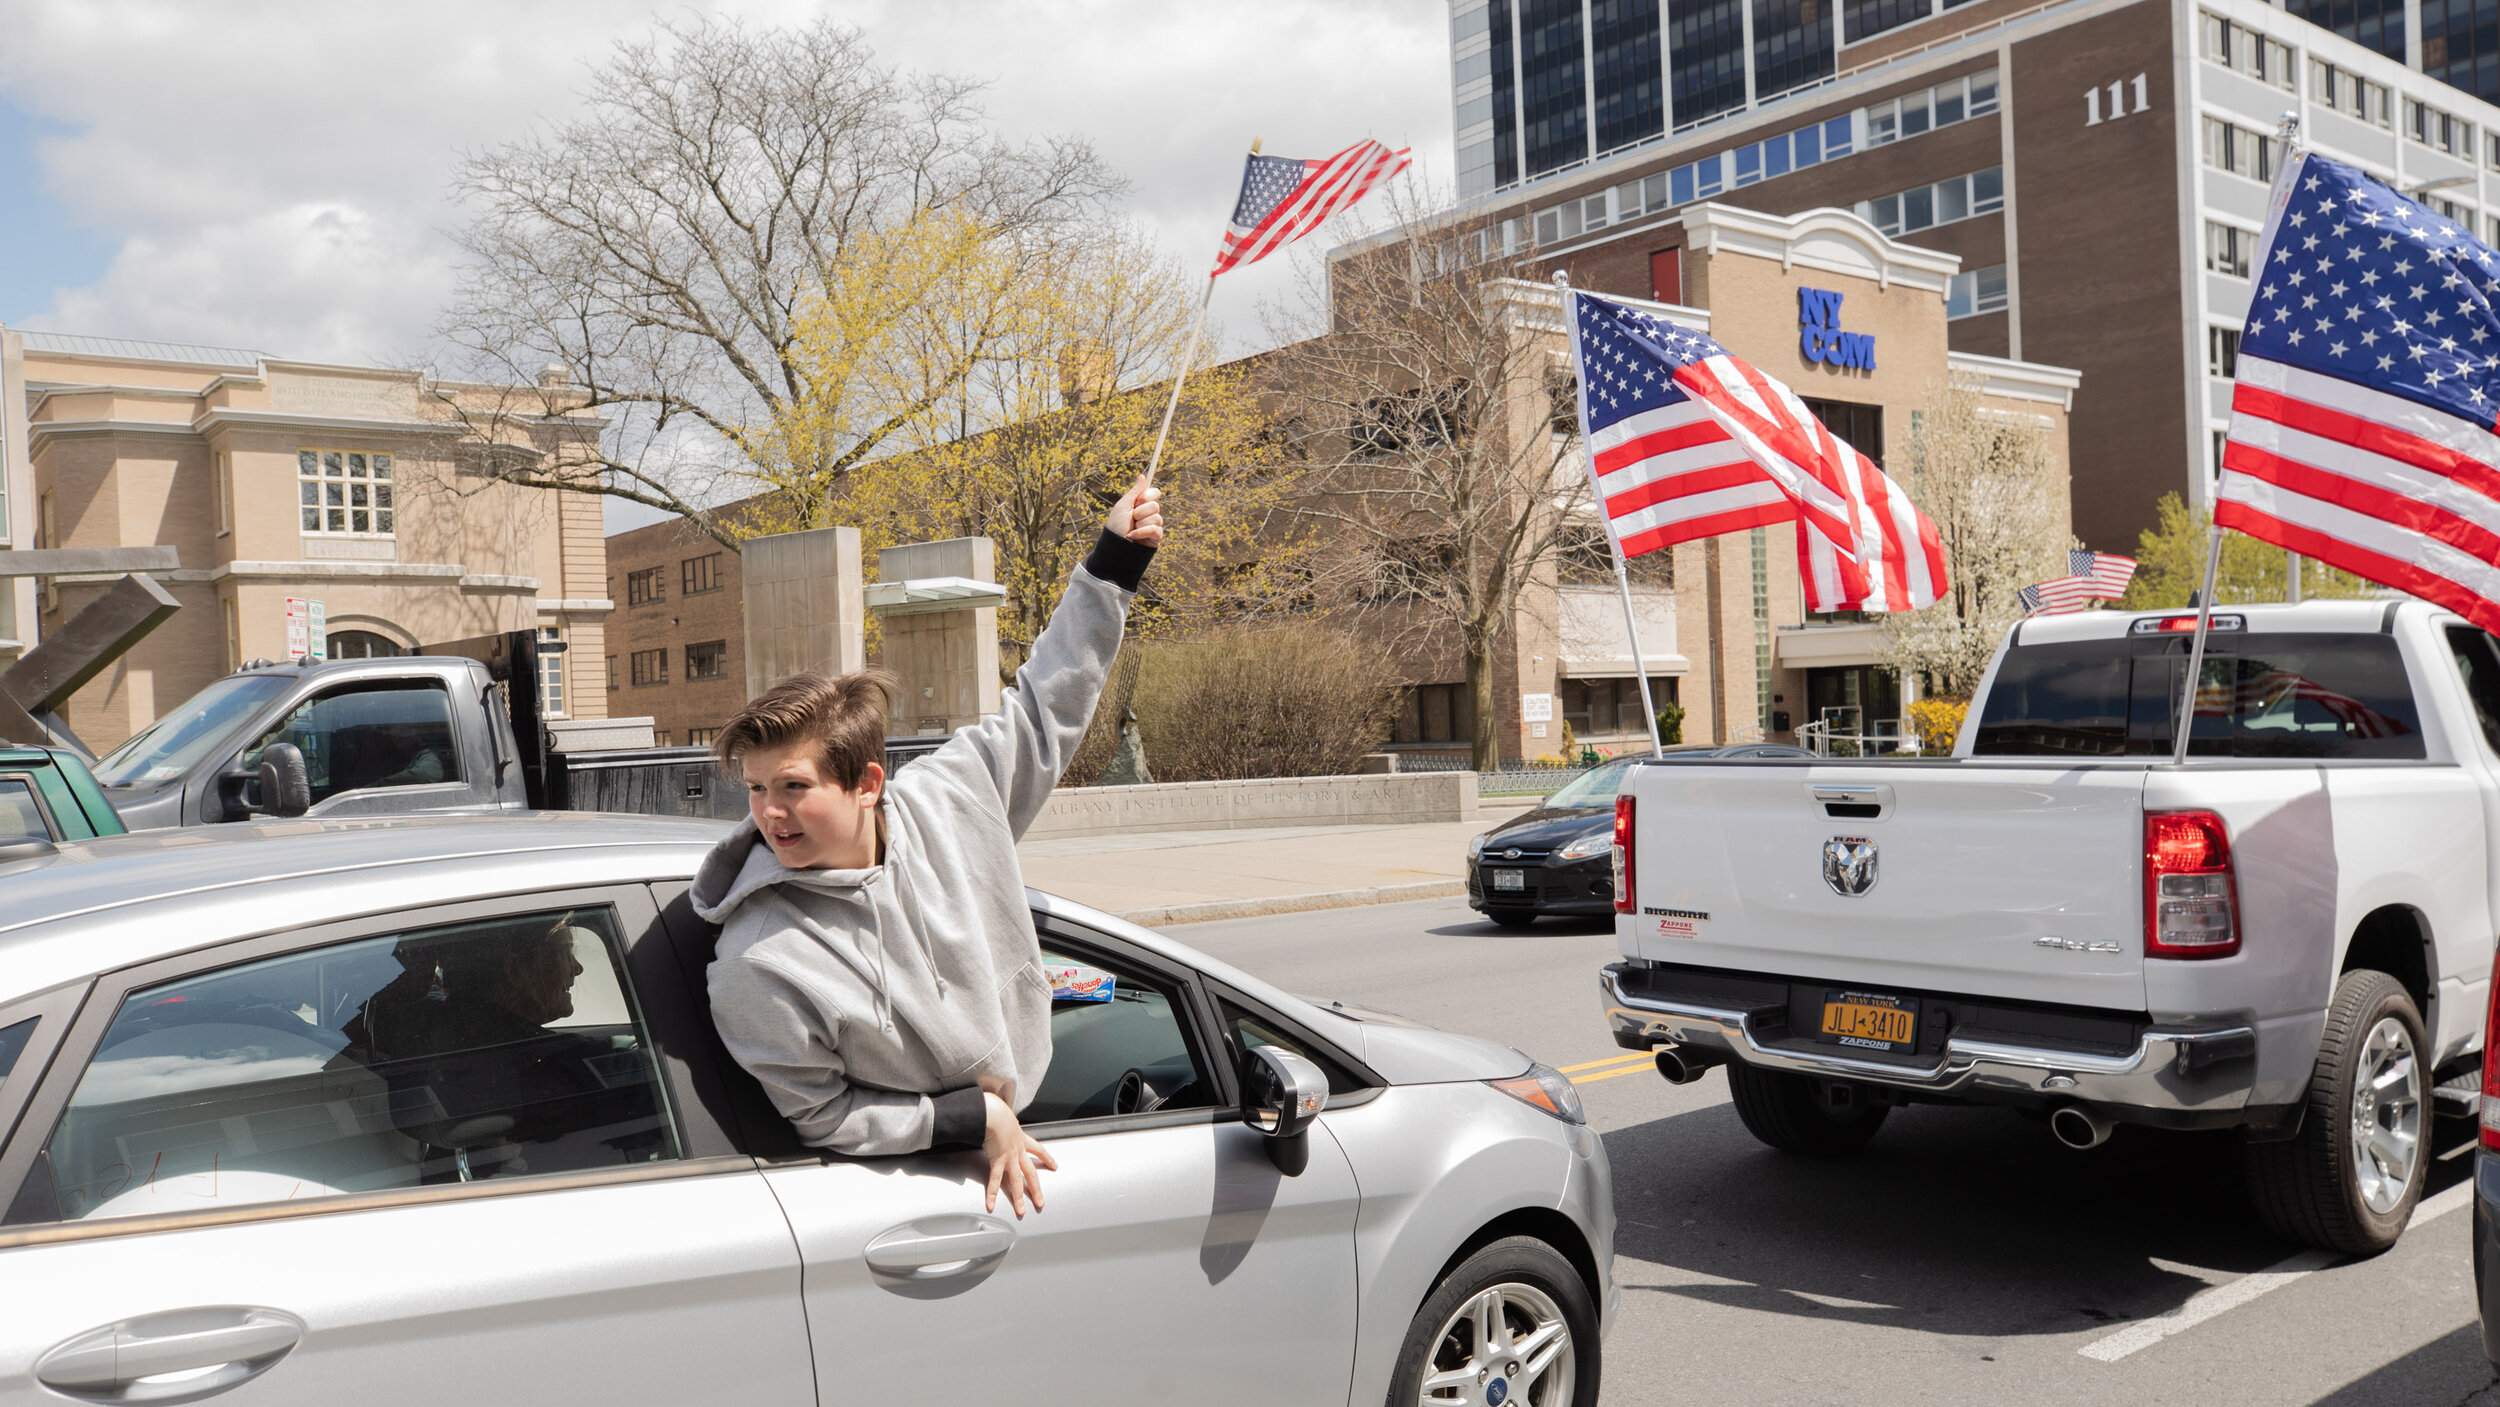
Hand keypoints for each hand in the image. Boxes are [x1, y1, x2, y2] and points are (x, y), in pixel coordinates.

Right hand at [981, 1091, 1056, 1216]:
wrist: (994, 1112)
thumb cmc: (995, 1110)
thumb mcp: (1003, 1114)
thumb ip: (1002, 1118)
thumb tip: (994, 1112)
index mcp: (1021, 1137)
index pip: (1038, 1149)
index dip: (1047, 1158)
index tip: (1055, 1166)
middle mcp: (1018, 1150)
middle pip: (1031, 1173)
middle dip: (1036, 1189)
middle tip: (1041, 1202)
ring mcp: (1009, 1157)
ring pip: (1017, 1181)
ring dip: (1019, 1198)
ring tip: (1021, 1211)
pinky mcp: (998, 1160)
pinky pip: (996, 1181)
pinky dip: (992, 1194)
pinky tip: (991, 1205)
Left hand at [1108, 474, 1164, 546]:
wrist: (1115, 546)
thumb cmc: (1116, 526)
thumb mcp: (1123, 506)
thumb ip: (1135, 492)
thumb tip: (1142, 476)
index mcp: (1141, 504)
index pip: (1155, 493)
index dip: (1149, 495)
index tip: (1139, 501)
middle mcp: (1149, 514)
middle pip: (1155, 505)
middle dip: (1140, 512)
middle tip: (1131, 518)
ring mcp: (1153, 525)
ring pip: (1156, 517)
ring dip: (1140, 524)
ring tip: (1131, 530)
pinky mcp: (1156, 537)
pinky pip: (1155, 529)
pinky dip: (1142, 532)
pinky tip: (1132, 536)